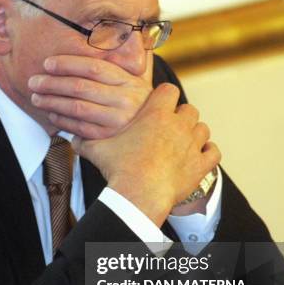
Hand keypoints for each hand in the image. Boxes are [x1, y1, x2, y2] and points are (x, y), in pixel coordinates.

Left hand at [28, 53, 152, 138]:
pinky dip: (62, 119)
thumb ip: (116, 65)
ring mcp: (117, 120)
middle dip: (52, 83)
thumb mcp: (133, 82)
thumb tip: (97, 38)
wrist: (153, 135)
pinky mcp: (108, 137)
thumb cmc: (135, 104)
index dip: (68, 64)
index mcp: (128, 80)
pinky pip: (79, 127)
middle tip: (34, 81)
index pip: (94, 67)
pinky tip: (51, 113)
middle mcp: (125, 99)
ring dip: (52, 101)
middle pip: (81, 87)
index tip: (48, 63)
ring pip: (77, 107)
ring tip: (36, 97)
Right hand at [72, 83, 220, 225]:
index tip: (159, 105)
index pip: (169, 90)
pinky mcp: (201, 164)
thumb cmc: (119, 169)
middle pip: (189, 108)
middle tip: (169, 128)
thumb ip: (84, 140)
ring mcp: (193, 144)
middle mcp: (178, 124)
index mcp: (156, 114)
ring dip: (195, 133)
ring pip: (203, 128)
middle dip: (181, 116)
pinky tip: (199, 156)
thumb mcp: (97, 150)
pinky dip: (208, 152)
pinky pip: (213, 151)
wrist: (139, 194)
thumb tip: (70, 137)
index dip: (165, 96)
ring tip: (183, 143)